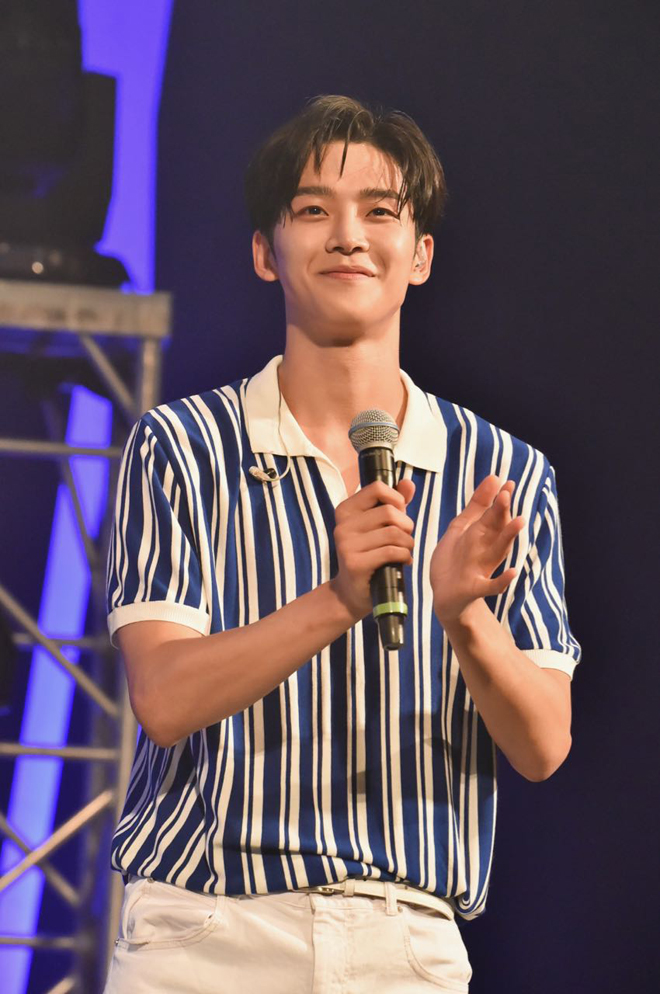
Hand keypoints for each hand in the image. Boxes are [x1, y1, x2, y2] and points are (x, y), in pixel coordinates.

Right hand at [330, 478, 415, 620]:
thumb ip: (394, 503)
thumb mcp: (380, 525)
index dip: (396, 500)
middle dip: (407, 526)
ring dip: (408, 543)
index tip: (399, 515)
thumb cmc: (370, 554)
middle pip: (389, 512)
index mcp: (345, 510)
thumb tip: (408, 483)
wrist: (351, 592)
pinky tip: (403, 561)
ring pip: (393, 533)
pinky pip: (391, 551)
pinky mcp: (355, 563)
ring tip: (405, 551)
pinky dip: (404, 556)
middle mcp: (342, 525)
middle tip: (405, 538)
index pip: (377, 488)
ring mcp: (346, 545)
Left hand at [430, 475, 525, 626]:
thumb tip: (494, 477)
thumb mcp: (462, 528)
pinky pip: (490, 586)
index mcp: (481, 535)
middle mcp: (485, 550)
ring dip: (508, 537)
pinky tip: (513, 572)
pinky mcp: (475, 589)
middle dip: (501, 512)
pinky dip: (502, 581)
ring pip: (498, 551)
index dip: (499, 500)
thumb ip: (477, 505)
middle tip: (507, 494)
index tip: (508, 483)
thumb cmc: (456, 559)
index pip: (493, 514)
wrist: (445, 595)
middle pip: (495, 529)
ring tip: (519, 522)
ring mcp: (481, 569)